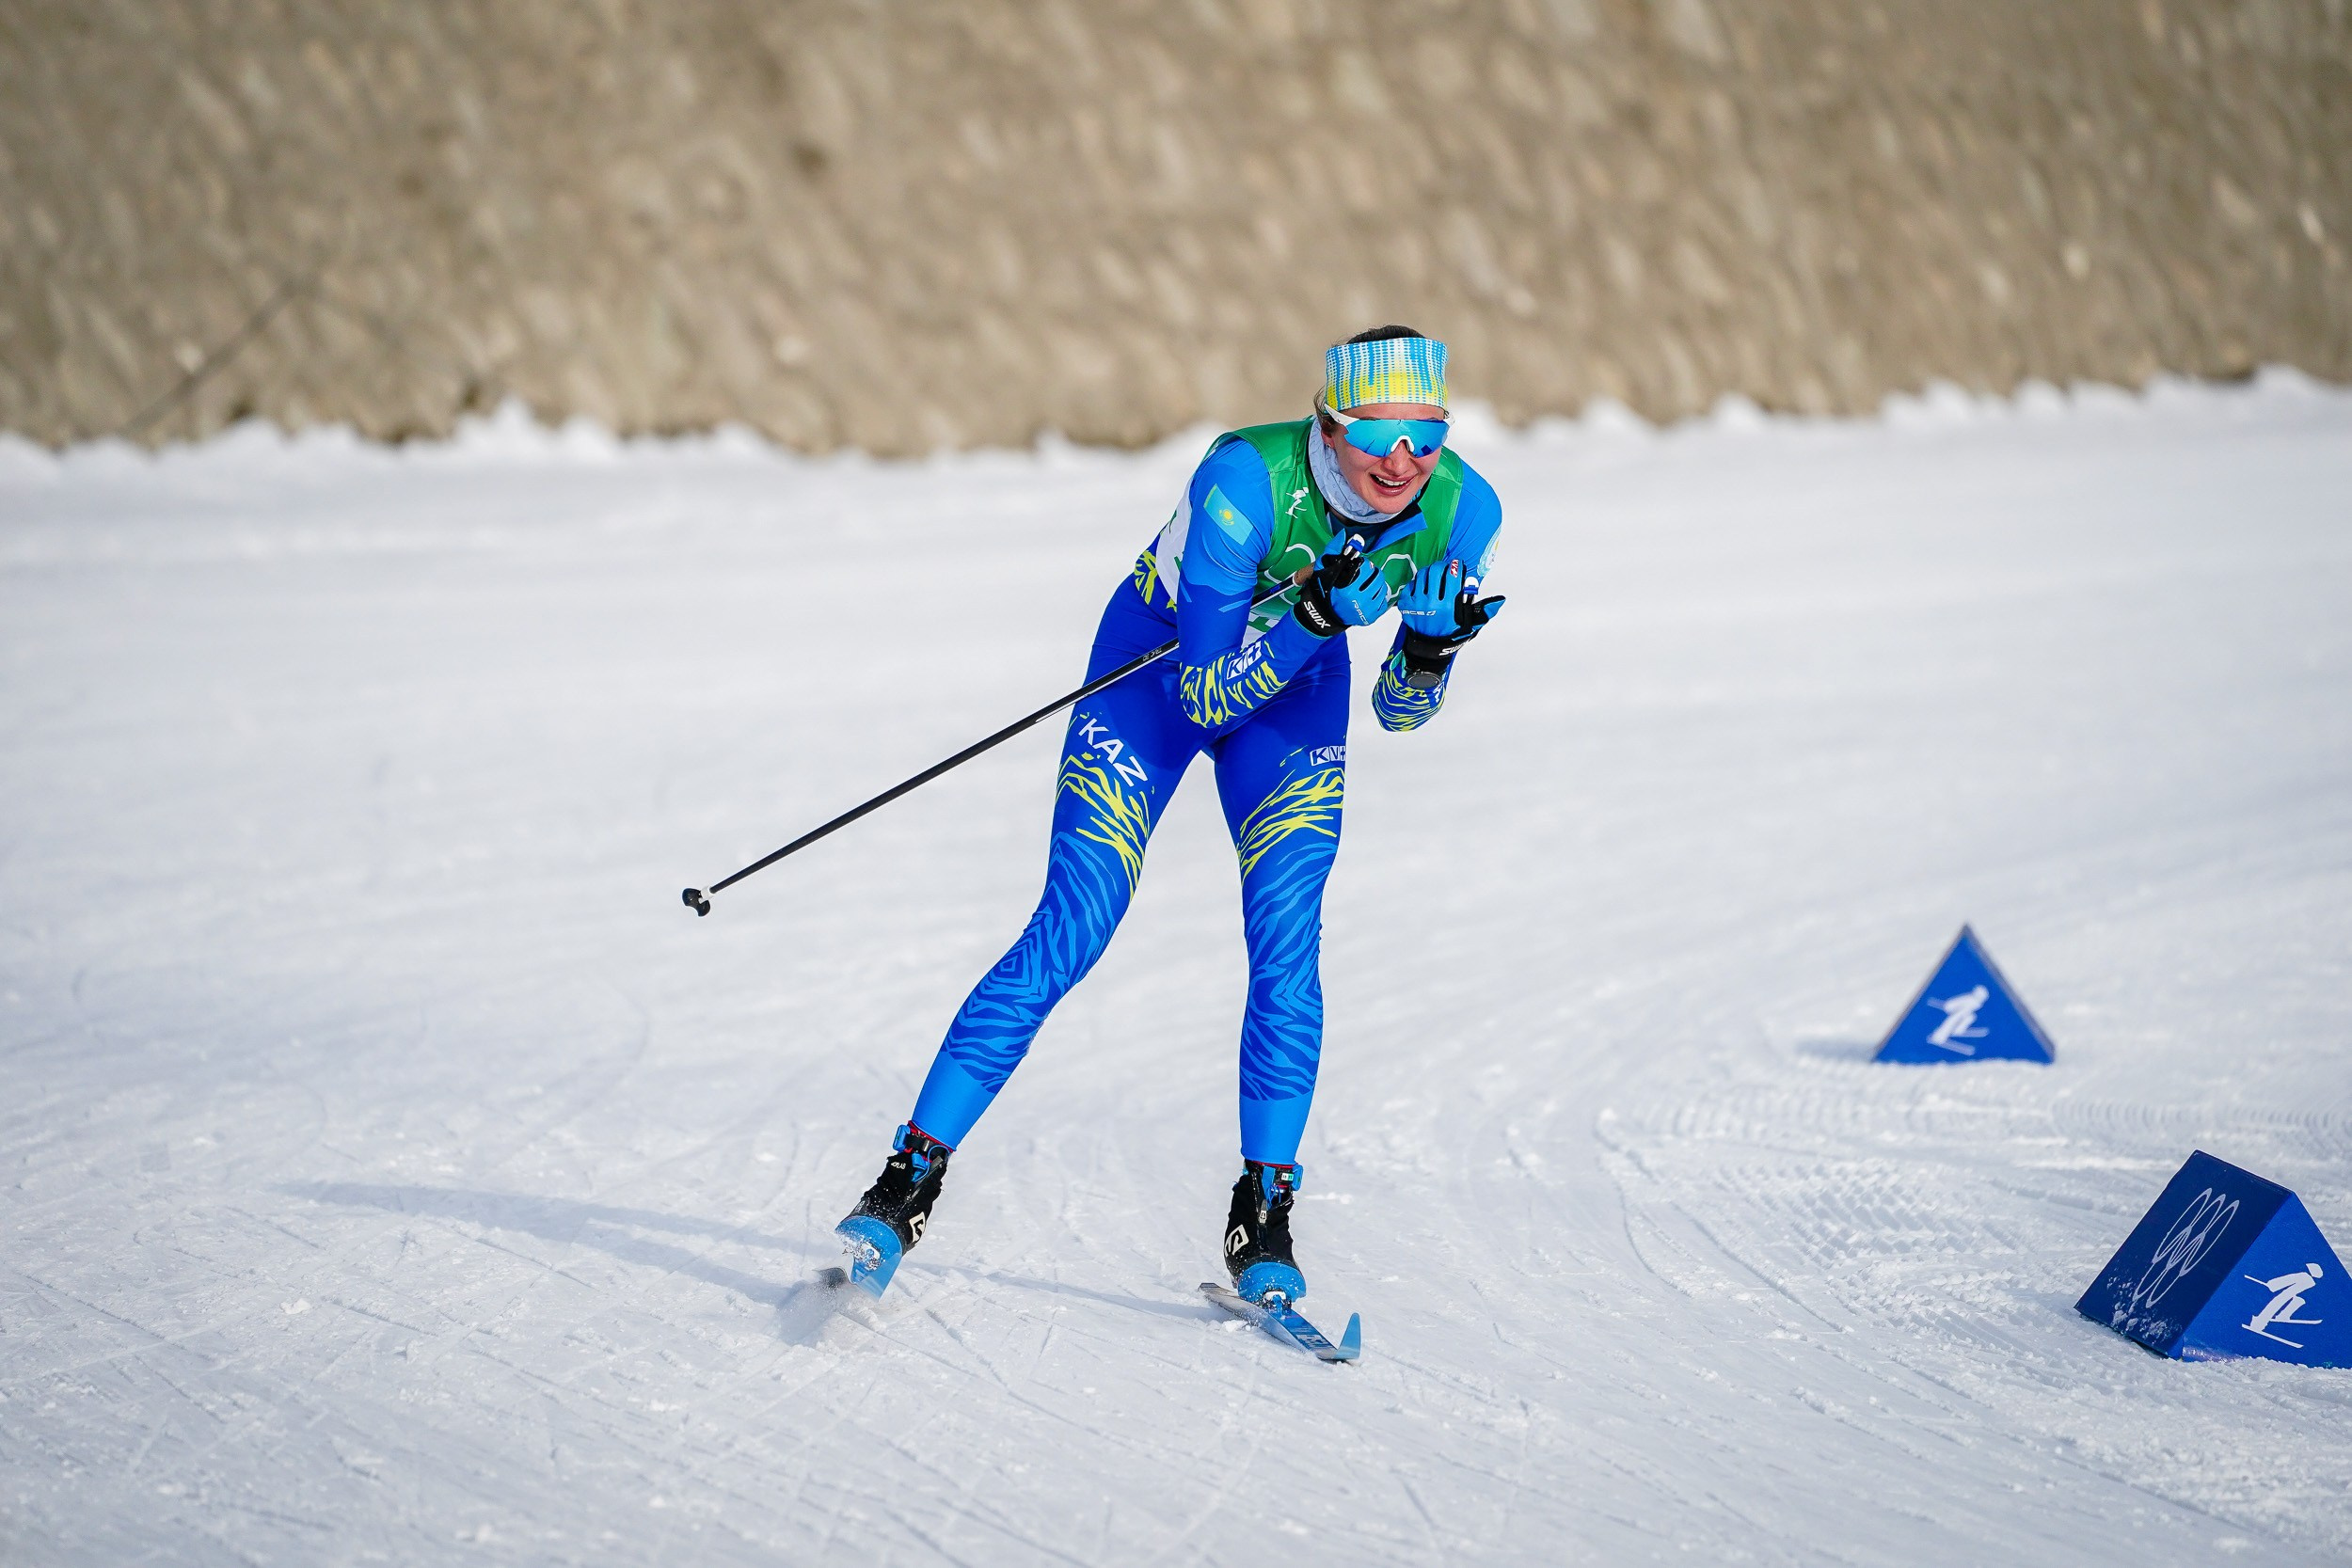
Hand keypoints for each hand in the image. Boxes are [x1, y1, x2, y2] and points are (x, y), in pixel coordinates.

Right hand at [1292, 532, 1396, 637]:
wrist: (1324, 613)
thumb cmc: (1324, 589)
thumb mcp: (1324, 567)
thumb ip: (1333, 550)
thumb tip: (1344, 535)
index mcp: (1348, 588)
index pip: (1365, 567)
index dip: (1362, 564)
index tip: (1357, 566)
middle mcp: (1359, 600)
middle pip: (1377, 577)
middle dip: (1371, 572)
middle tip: (1363, 574)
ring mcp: (1366, 610)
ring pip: (1382, 588)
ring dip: (1376, 583)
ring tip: (1367, 584)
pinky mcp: (1371, 617)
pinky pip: (1384, 602)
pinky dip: (1379, 597)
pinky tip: (1369, 595)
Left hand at [1397, 560, 1503, 685]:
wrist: (1430, 648)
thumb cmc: (1452, 634)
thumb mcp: (1471, 625)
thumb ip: (1485, 610)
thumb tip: (1500, 599)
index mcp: (1449, 606)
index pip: (1452, 575)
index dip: (1456, 566)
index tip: (1458, 565)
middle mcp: (1431, 604)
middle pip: (1435, 571)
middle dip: (1442, 566)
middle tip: (1446, 568)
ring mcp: (1416, 604)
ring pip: (1421, 575)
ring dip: (1430, 572)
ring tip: (1435, 575)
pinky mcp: (1405, 606)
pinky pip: (1410, 585)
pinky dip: (1417, 582)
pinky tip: (1424, 586)